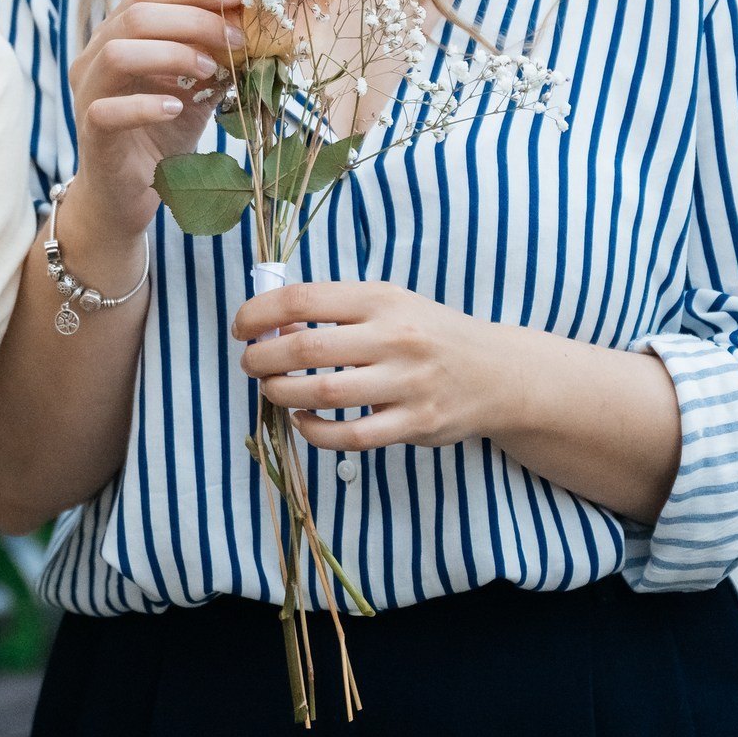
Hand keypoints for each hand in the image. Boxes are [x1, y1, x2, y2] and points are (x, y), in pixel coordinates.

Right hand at [63, 0, 242, 242]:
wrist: (130, 192)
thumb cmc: (162, 133)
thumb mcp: (195, 87)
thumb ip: (213, 56)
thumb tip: (254, 26)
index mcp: (117, 35)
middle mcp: (95, 57)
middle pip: (136, 15)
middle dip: (195, 20)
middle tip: (238, 37)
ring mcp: (88, 93)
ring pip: (117, 54)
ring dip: (172, 54)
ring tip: (211, 70)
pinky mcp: (90, 131)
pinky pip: (108, 110)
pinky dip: (146, 105)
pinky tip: (176, 108)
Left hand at [232, 279, 511, 449]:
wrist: (496, 373)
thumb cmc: (428, 334)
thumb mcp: (389, 305)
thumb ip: (336, 312)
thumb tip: (272, 325)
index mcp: (381, 299)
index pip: (304, 299)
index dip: (259, 312)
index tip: (241, 327)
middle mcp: (394, 338)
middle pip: (306, 349)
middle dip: (262, 358)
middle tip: (250, 364)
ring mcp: (407, 384)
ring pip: (324, 394)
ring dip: (282, 394)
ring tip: (271, 390)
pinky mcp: (414, 424)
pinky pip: (350, 436)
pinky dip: (315, 431)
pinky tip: (303, 421)